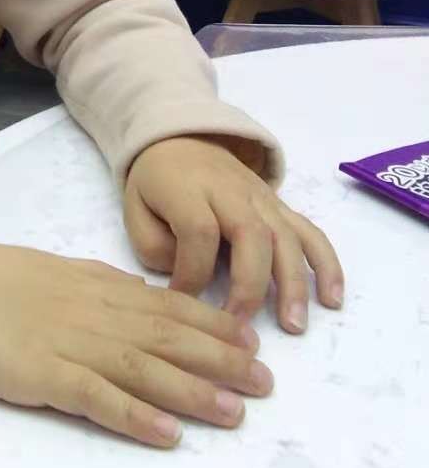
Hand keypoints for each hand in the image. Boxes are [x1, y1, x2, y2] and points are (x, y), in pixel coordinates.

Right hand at [0, 233, 273, 448]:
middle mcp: (94, 312)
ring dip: (194, 391)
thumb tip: (148, 306)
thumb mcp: (58, 273)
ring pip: (145, 367)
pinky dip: (136, 415)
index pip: (168, 305)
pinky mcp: (41, 374)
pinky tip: (167, 433)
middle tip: (266, 383)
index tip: (252, 342)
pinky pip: (98, 398)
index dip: (214, 325)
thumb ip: (102, 290)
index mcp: (97, 285)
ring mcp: (69, 343)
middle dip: (222, 360)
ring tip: (234, 412)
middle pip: (169, 337)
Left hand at [124, 136, 344, 333]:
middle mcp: (230, 191)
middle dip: (250, 285)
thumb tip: (187, 280)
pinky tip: (332, 296)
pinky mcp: (280, 205)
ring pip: (285, 235)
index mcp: (188, 189)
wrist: (181, 140)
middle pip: (251, 233)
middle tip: (243, 327)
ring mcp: (261, 197)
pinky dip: (326, 263)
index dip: (192, 273)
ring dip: (294, 282)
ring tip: (294, 324)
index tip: (182, 301)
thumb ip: (153, 246)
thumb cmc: (156, 184)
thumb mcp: (135, 209)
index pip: (198, 231)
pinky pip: (309, 231)